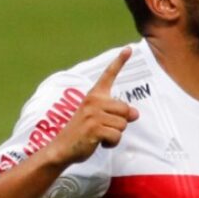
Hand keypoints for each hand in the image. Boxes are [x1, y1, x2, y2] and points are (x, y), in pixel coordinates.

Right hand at [46, 48, 139, 165]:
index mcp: (94, 96)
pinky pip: (117, 136)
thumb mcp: (100, 119)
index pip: (108, 75)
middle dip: (120, 123)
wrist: (62, 148)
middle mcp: (94, 101)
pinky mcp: (94, 128)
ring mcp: (93, 114)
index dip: (120, 62)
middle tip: (105, 128)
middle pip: (125, 109)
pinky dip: (112, 143)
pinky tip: (100, 143)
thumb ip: (117, 113)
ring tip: (100, 136)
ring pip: (123, 124)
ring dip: (115, 134)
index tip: (129, 49)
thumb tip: (136, 113)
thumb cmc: (83, 133)